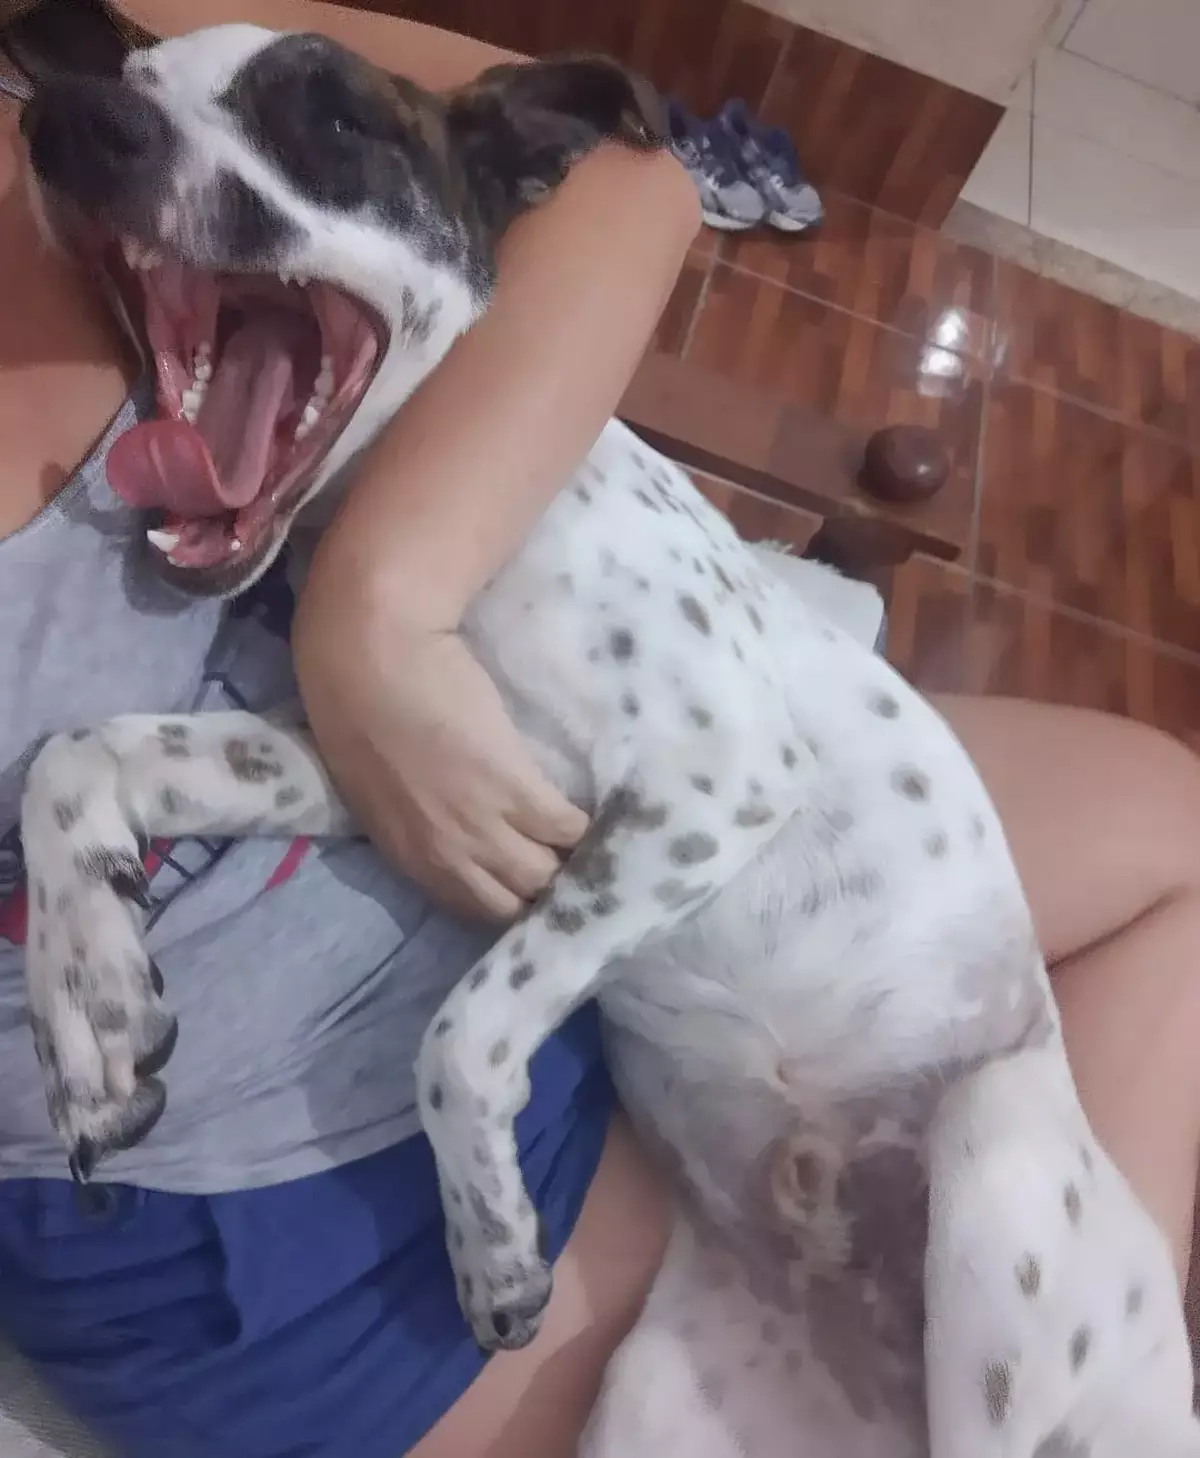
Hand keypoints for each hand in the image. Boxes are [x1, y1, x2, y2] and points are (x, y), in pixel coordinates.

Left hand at [294, 613, 587, 922]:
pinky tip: (601, 813)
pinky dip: (587, 827)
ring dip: (575, 864)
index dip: (515, 902)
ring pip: (549, 876)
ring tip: (600, 846)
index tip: (539, 886)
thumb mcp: (380, 792)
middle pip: (520, 904)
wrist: (365, 656)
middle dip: (550, 894)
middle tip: (579, 868)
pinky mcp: (515, 788)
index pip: (479, 911)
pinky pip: (567, 829)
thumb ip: (420, 826)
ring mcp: (483, 827)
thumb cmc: (360, 709)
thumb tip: (460, 832)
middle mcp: (449, 857)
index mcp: (413, 860)